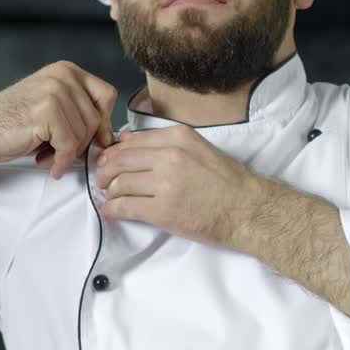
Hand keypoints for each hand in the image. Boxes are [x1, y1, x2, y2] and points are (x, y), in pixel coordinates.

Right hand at [0, 61, 116, 178]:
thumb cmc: (12, 123)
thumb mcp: (52, 109)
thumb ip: (79, 114)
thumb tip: (110, 138)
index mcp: (66, 70)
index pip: (106, 95)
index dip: (102, 122)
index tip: (92, 140)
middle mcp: (63, 76)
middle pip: (96, 119)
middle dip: (81, 143)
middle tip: (58, 153)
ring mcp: (55, 91)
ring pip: (84, 135)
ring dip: (67, 154)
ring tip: (47, 156)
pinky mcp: (47, 111)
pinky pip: (69, 145)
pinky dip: (60, 162)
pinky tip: (46, 164)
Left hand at [94, 125, 265, 246]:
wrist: (247, 209)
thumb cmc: (227, 181)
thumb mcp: (198, 148)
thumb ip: (163, 143)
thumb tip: (125, 139)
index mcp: (178, 137)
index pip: (132, 141)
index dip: (114, 153)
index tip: (108, 161)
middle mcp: (170, 156)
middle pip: (120, 160)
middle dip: (105, 171)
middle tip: (101, 180)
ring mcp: (165, 183)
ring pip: (119, 183)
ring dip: (108, 191)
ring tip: (108, 197)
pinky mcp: (163, 210)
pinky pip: (125, 206)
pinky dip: (112, 209)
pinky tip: (110, 211)